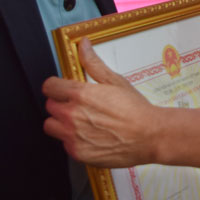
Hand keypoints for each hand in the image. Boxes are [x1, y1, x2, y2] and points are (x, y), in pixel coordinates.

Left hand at [43, 39, 156, 166]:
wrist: (150, 136)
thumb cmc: (135, 109)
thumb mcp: (115, 81)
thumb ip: (93, 63)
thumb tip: (83, 46)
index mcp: (79, 94)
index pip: (49, 87)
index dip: (56, 87)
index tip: (62, 89)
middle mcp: (72, 115)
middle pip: (49, 106)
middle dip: (61, 104)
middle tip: (77, 107)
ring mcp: (73, 136)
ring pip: (51, 126)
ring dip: (60, 123)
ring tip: (79, 123)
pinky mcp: (78, 153)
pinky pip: (64, 144)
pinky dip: (73, 141)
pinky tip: (89, 136)